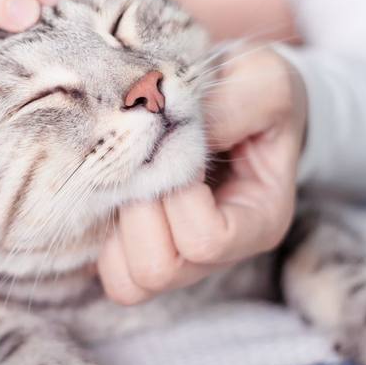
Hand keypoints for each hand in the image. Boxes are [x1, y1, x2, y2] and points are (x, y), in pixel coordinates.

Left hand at [98, 46, 307, 304]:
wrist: (239, 94)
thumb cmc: (255, 91)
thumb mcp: (264, 82)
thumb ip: (232, 103)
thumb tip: (173, 127)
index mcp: (260, 220)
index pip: (205, 240)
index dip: (178, 192)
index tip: (179, 143)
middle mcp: (221, 255)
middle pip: (159, 269)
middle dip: (139, 208)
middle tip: (143, 158)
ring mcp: (182, 260)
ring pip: (128, 282)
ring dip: (116, 225)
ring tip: (129, 175)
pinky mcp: (144, 252)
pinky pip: (110, 274)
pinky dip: (101, 235)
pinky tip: (116, 189)